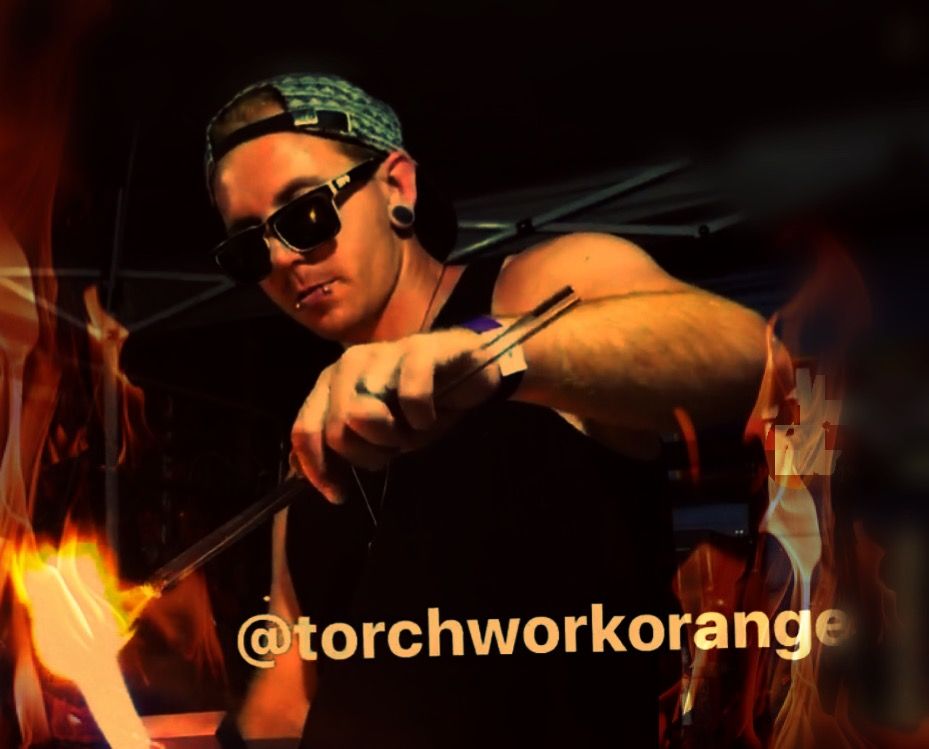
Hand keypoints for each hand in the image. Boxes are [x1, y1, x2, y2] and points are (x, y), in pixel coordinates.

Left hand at [290, 328, 500, 502]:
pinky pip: (410, 397)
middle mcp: (349, 363)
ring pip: (364, 414)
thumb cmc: (421, 405)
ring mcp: (384, 351)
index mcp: (331, 383)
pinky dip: (423, 419)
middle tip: (393, 449)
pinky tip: (432, 417)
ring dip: (394, 437)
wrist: (472, 370)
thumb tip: (298, 468)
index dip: (317, 468)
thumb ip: (341, 447)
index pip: (304, 429)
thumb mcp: (379, 436)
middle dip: (367, 454)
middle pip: (336, 429)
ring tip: (412, 431)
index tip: (339, 495)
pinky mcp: (420, 349)